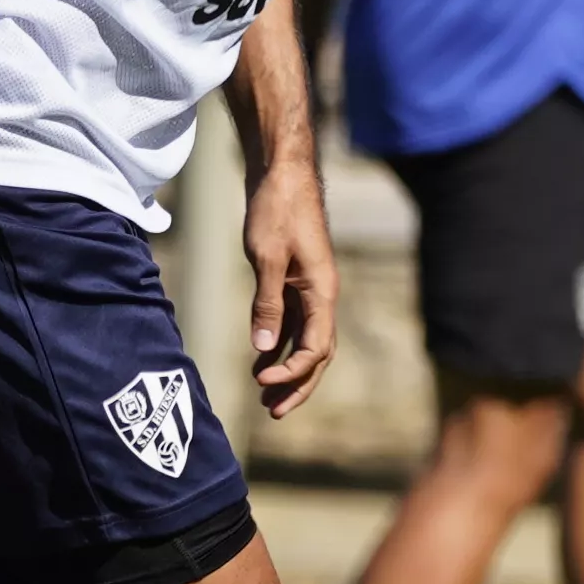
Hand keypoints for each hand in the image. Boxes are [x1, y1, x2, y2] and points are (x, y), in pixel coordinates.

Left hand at [241, 158, 335, 412]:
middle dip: (297, 384)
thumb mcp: (267, 258)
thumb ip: (267, 304)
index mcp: (322, 291)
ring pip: (304, 339)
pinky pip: (293, 321)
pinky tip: (261, 358)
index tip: (263, 383)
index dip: (293, 372)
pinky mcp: (295, 278)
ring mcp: (310, 287)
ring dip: (287, 367)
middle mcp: (322, 294)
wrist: (281, 171)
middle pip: (317, 352)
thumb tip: (263, 350)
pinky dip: (279, 342)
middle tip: (273, 412)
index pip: (317, 348)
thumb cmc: (276, 208)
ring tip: (264, 393)